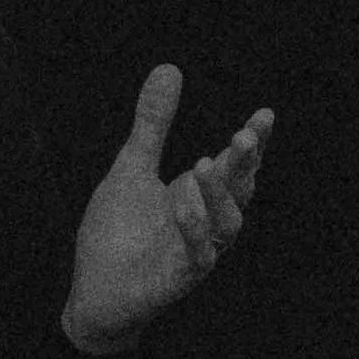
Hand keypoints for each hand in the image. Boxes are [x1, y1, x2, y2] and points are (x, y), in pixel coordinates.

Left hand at [63, 64, 273, 353]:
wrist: (93, 291)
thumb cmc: (119, 232)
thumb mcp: (132, 168)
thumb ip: (153, 125)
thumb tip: (169, 67)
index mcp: (200, 195)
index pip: (235, 165)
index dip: (253, 142)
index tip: (265, 114)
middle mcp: (207, 223)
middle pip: (240, 191)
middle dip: (245, 163)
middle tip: (245, 133)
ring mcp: (195, 252)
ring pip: (227, 225)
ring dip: (219, 195)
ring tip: (202, 163)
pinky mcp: (177, 280)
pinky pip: (198, 257)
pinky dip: (193, 230)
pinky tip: (182, 203)